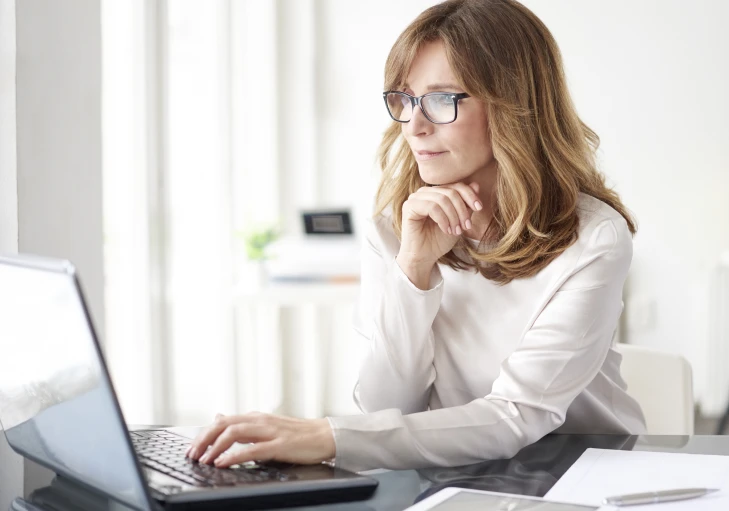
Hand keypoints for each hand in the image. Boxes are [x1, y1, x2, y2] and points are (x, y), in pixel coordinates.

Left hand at [185, 412, 335, 467]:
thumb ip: (242, 424)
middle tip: (192, 454)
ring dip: (215, 447)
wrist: (325, 436)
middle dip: (204, 439)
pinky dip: (234, 456)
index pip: (223, 422)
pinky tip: (224, 463)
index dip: (204, 434)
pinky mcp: (280, 445)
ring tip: (204, 459)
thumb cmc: (297, 434)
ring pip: (235, 433)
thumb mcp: (265, 426)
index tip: (192, 448)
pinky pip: (252, 449)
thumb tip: (218, 417)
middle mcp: (260, 420)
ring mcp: (270, 431)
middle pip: (224, 424)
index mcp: (256, 417)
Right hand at [398, 181, 481, 269]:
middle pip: (450, 192)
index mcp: (436, 193)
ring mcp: (415, 198)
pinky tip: (446, 230)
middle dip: (462, 210)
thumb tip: (476, 185)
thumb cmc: (439, 240)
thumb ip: (465, 204)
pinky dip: (443, 219)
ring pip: (442, 199)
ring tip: (456, 231)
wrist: (424, 257)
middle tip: (466, 226)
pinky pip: (432, 207)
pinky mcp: (409, 207)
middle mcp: (424, 192)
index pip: (456, 186)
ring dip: (453, 217)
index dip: (470, 195)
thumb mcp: (458, 221)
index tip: (479, 208)